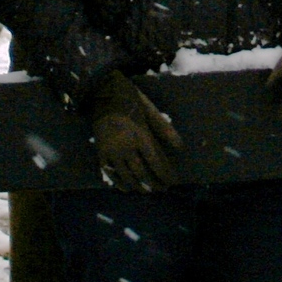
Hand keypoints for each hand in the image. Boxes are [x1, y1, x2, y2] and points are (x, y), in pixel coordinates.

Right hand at [88, 71, 182, 189]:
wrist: (100, 90)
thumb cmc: (128, 98)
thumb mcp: (149, 109)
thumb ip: (164, 129)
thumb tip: (180, 147)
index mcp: (140, 134)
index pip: (156, 162)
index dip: (165, 174)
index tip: (172, 182)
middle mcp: (126, 146)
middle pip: (142, 172)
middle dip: (154, 183)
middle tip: (162, 189)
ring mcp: (111, 150)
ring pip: (126, 176)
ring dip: (138, 186)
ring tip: (147, 191)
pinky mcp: (100, 151)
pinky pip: (110, 172)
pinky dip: (119, 183)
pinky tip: (126, 188)